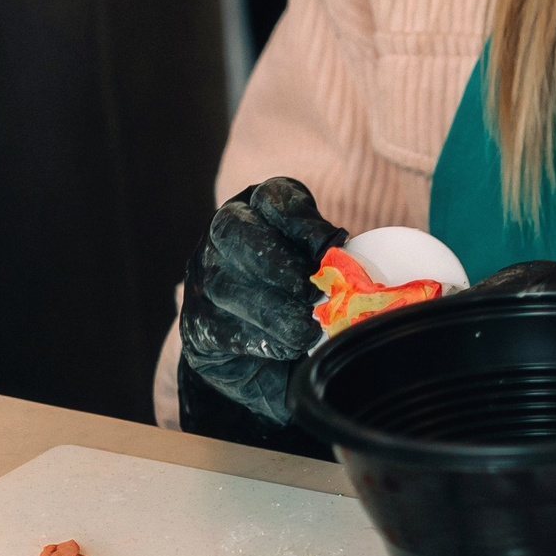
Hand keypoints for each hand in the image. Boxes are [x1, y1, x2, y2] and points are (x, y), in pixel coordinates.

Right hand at [179, 177, 345, 426]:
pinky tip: (290, 347)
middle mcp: (222, 238)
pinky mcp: (198, 326)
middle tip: (312, 290)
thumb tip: (358, 261)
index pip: (269, 196)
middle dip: (275, 259)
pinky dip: (261, 339)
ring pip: (226, 285)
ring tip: (309, 328)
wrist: (270, 359)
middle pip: (233, 231)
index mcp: (259, 211)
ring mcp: (202, 280)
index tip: (331, 242)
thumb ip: (336, 261)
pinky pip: (222, 328)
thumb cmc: (311, 298)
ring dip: (273, 308)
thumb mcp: (326, 271)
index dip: (298, 216)